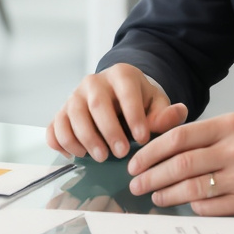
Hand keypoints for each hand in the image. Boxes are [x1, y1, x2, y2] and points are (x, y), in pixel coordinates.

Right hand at [48, 64, 188, 161]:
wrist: (116, 95)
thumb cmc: (138, 102)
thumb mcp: (156, 103)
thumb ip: (165, 112)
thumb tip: (178, 113)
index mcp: (120, 75)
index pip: (126, 92)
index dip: (134, 116)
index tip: (143, 139)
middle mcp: (93, 82)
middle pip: (96, 104)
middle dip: (108, 130)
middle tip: (121, 153)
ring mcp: (73, 97)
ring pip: (71, 115)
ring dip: (84, 139)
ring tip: (100, 158)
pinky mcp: (61, 113)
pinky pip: (54, 128)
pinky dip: (61, 143)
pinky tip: (77, 156)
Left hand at [125, 115, 233, 213]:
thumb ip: (205, 134)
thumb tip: (160, 145)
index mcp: (231, 125)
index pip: (179, 137)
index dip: (151, 152)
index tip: (136, 162)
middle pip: (180, 164)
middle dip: (151, 176)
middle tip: (136, 184)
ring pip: (192, 187)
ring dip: (167, 194)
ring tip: (155, 196)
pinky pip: (211, 207)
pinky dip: (193, 206)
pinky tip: (185, 205)